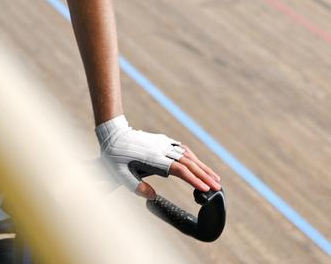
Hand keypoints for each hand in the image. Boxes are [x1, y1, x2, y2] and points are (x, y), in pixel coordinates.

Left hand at [96, 116, 220, 199]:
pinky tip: (199, 164)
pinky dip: (193, 158)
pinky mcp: (162, 141)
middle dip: (204, 175)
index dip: (193, 180)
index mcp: (153, 158)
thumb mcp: (119, 174)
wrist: (112, 133)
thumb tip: (152, 196)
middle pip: (188, 162)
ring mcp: (163, 143)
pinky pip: (182, 149)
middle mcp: (161, 149)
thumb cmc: (114, 157)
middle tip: (218, 187)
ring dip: (202, 166)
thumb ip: (135, 187)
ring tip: (215, 178)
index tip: (205, 189)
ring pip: (188, 155)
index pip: (179, 170)